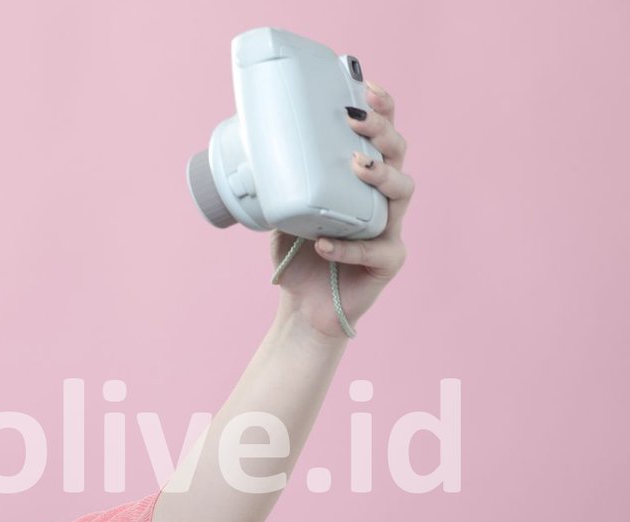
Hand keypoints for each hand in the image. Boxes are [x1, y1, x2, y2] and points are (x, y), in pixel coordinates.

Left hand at [270, 80, 413, 342]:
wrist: (302, 306)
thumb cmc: (297, 253)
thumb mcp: (282, 208)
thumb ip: (279, 182)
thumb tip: (249, 147)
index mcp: (364, 181)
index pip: (382, 137)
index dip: (382, 109)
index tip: (366, 85)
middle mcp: (384, 199)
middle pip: (398, 155)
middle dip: (382, 132)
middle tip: (356, 120)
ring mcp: (391, 229)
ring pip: (402, 192)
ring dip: (380, 175)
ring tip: (357, 166)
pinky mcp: (388, 262)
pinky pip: (375, 249)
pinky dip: (348, 246)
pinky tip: (323, 242)